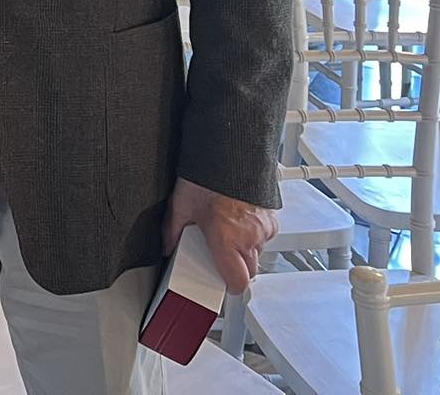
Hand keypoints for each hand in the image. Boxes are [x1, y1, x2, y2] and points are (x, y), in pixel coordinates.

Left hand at [164, 178, 277, 293]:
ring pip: (258, 254)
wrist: (229, 153)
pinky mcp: (272, 219)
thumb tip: (167, 246)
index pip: (238, 282)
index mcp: (227, 240)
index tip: (221, 282)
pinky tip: (238, 222)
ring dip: (245, 250)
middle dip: (236, 268)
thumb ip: (172, 231)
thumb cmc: (206, 177)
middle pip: (250, 272)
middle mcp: (249, 238)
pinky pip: (264, 237)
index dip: (229, 286)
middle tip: (220, 256)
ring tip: (227, 233)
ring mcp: (263, 228)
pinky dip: (253, 235)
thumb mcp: (181, 205)